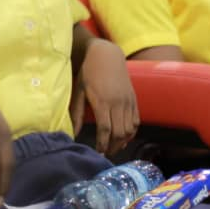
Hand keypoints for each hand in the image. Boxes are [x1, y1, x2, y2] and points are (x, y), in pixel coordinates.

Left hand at [70, 38, 139, 156]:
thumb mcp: (79, 90)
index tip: (98, 153)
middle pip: (119, 133)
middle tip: (105, 154)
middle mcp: (118, 103)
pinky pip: (136, 121)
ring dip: (122, 142)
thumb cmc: (88, 71)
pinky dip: (132, 132)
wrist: (106, 54)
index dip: (102, 144)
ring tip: (114, 148)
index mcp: (102, 101)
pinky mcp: (134, 99)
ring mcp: (128, 101)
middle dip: (113, 147)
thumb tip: (73, 133)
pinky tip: (124, 138)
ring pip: (129, 129)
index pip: (105, 130)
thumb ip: (77, 113)